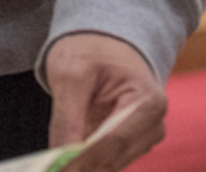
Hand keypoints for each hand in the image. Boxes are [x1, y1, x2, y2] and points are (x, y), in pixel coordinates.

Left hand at [45, 32, 166, 170]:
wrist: (105, 45)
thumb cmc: (91, 51)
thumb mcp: (71, 72)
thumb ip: (67, 115)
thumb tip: (62, 154)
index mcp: (148, 101)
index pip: (115, 140)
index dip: (85, 160)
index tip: (60, 169)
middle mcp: (153, 125)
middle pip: (114, 157)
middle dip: (82, 168)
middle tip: (52, 171)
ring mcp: (144, 138)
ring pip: (110, 164)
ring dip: (82, 168)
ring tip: (54, 168)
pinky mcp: (130, 145)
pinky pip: (106, 160)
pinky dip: (85, 164)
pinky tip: (63, 165)